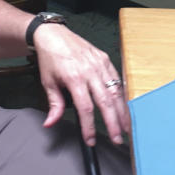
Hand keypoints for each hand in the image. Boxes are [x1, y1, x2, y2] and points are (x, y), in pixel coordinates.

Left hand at [31, 23, 130, 146]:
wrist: (53, 34)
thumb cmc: (50, 58)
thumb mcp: (48, 82)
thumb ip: (54, 105)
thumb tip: (51, 123)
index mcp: (74, 78)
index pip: (86, 108)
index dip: (89, 127)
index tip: (90, 140)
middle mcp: (90, 71)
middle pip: (106, 102)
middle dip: (113, 123)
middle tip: (117, 139)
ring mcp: (100, 64)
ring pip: (115, 91)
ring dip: (122, 111)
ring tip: (126, 127)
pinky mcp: (105, 59)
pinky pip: (116, 79)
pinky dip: (121, 94)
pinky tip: (123, 107)